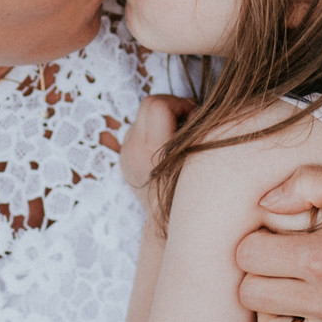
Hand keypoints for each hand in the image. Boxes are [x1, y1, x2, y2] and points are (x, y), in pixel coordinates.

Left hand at [120, 95, 194, 210]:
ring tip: (174, 136)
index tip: (191, 113)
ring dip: (159, 120)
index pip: (157, 104)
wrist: (166, 219)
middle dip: (169, 106)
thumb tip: (194, 109)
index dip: (177, 102)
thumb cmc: (190, 188)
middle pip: (147, 104)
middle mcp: (134, 149)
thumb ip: (196, 129)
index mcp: (152, 148)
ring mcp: (125, 154)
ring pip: (141, 118)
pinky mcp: (123, 159)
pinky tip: (162, 149)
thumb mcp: (198, 157)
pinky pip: (136, 133)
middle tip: (185, 119)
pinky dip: (150, 134)